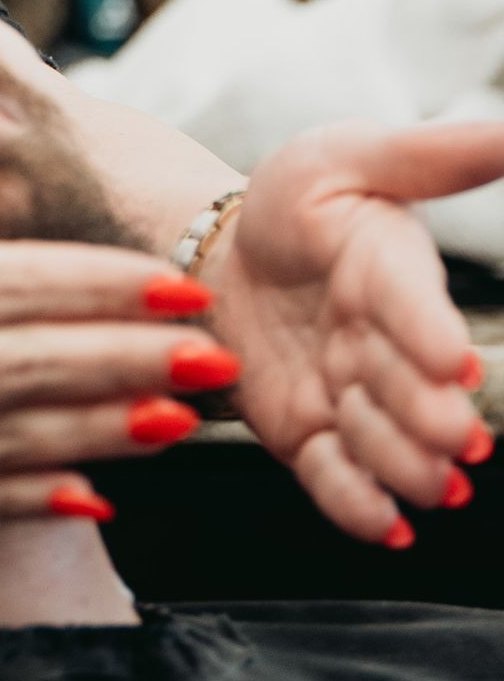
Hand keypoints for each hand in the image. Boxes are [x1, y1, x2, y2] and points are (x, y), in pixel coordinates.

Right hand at [0, 110, 229, 535]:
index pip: (13, 287)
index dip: (103, 289)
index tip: (173, 289)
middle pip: (33, 368)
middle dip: (134, 364)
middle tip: (215, 364)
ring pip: (12, 441)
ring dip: (105, 433)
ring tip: (177, 426)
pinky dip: (30, 496)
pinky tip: (85, 496)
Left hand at [215, 120, 502, 543]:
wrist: (227, 256)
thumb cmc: (296, 202)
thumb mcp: (348, 159)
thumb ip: (430, 155)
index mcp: (394, 271)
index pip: (414, 302)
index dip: (430, 332)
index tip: (452, 363)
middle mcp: (386, 346)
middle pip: (409, 388)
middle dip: (428, 413)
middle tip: (448, 434)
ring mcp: (352, 397)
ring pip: (382, 443)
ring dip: (399, 463)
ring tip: (420, 479)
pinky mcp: (311, 438)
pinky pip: (337, 483)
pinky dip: (360, 507)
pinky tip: (385, 524)